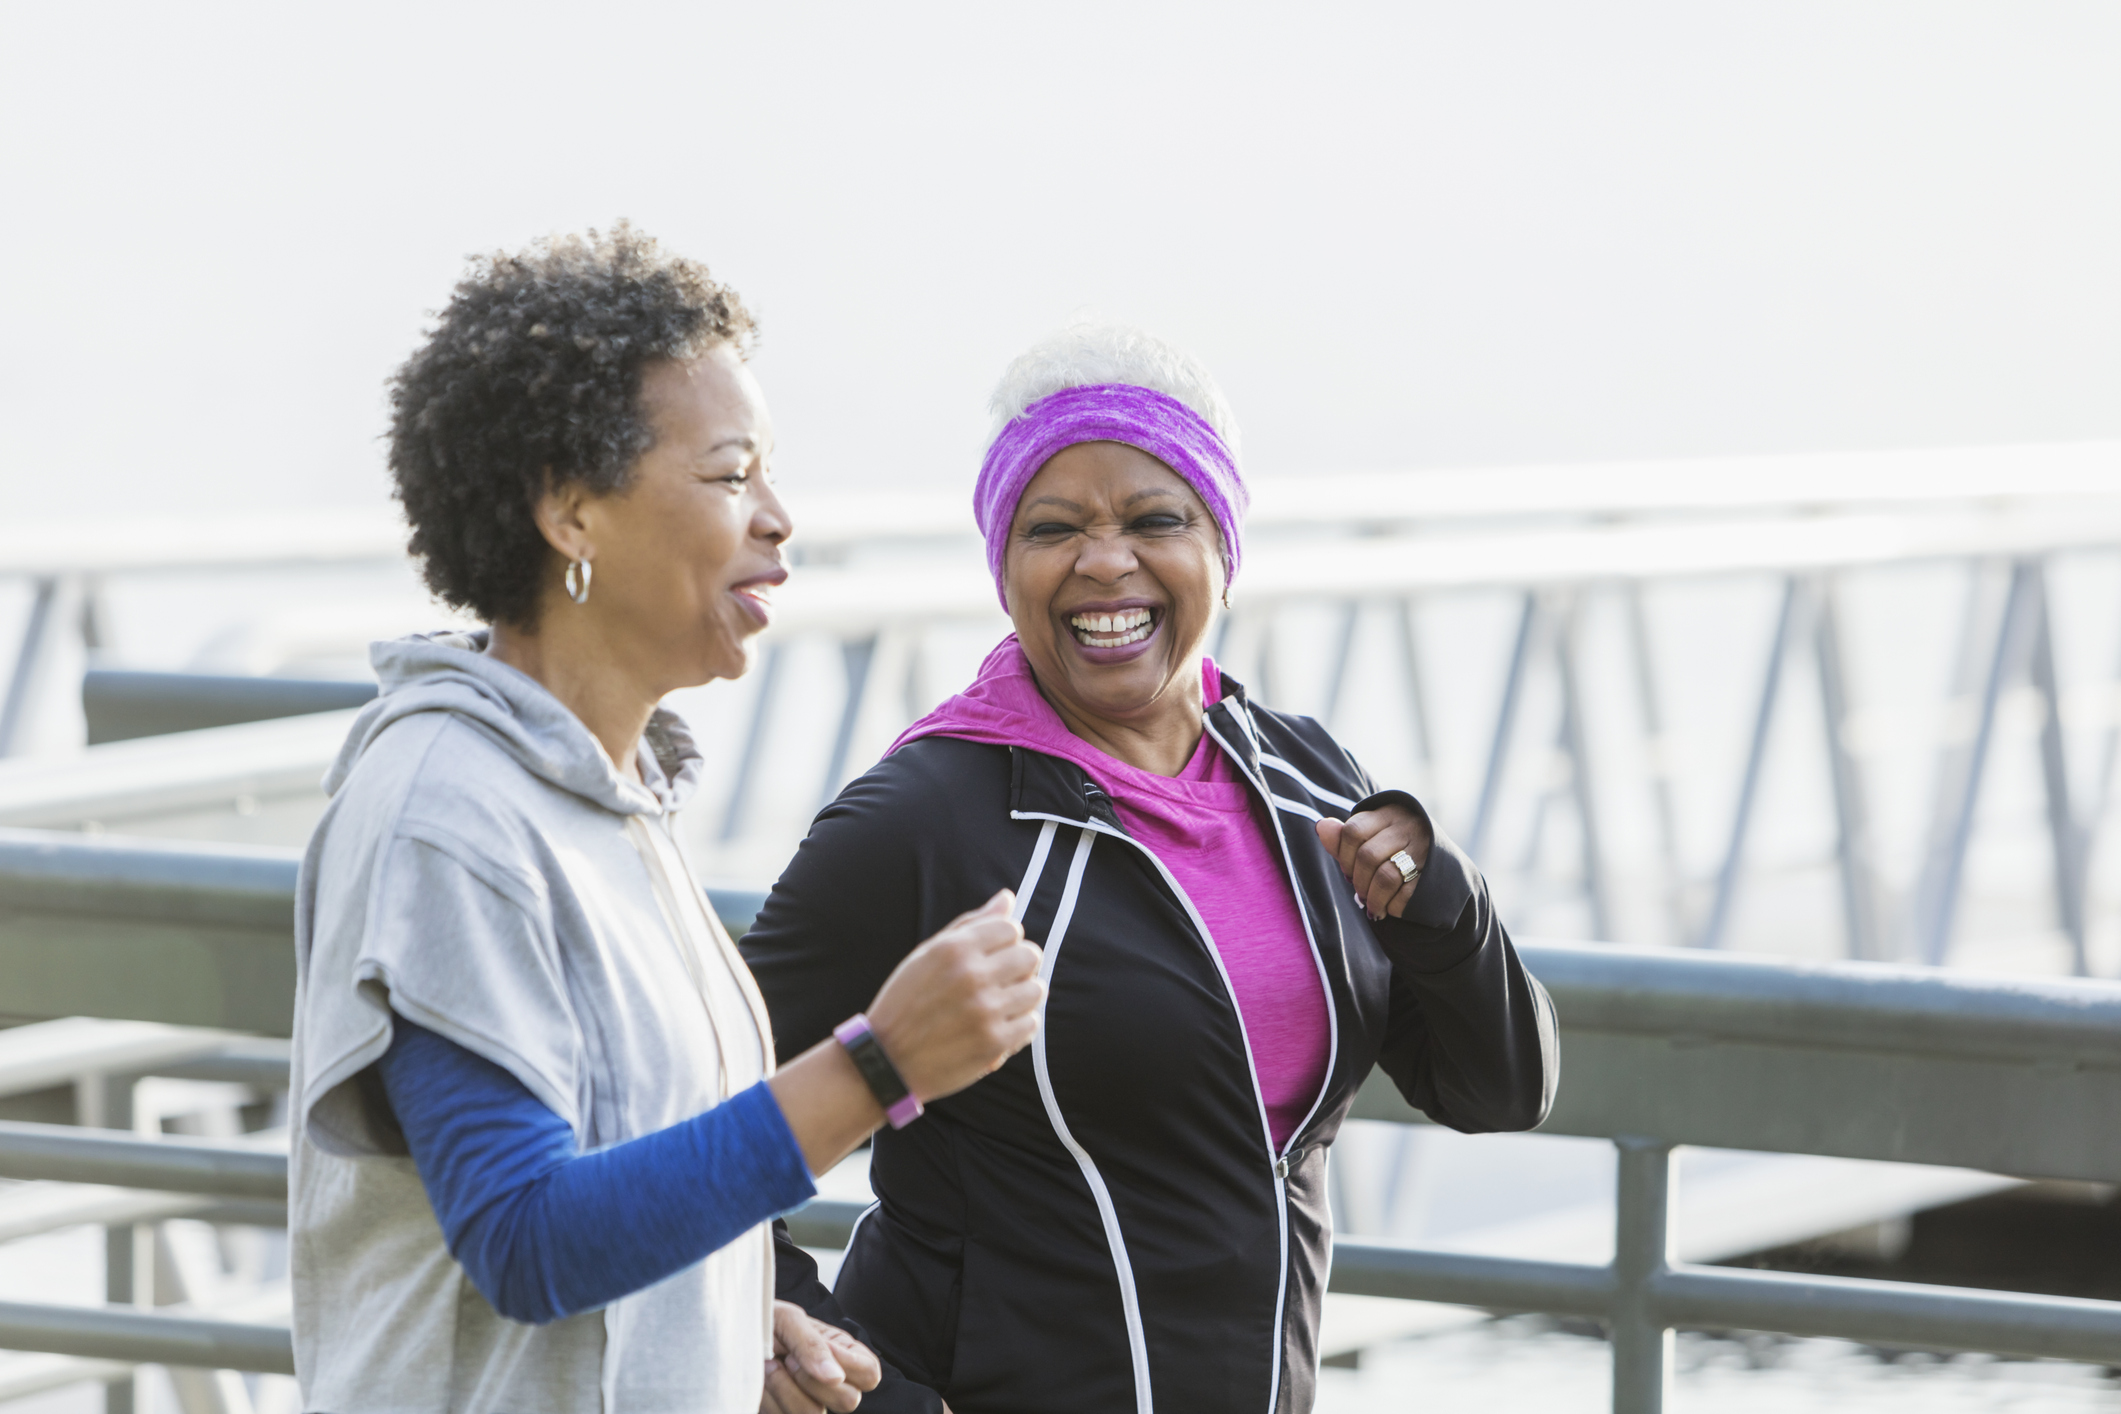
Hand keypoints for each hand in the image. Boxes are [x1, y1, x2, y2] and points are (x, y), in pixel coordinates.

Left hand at [761, 1300, 880, 1413]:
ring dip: (783, 1388)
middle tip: (788, 1358)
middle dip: (811, 1378)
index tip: (814, 1350)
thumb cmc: (763, 1320)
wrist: (729, 1335)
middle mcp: (830, 1383)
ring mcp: (807, 1402)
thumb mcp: (788, 1320)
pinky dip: (768, 1401)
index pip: (869, 1374)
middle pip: (848, 1401)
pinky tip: (759, 1382)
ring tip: (768, 1365)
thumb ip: (813, 1345)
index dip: (847, 1366)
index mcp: (842, 1354)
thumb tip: (836, 1379)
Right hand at [867, 890, 1043, 1102]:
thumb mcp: (928, 955)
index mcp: (954, 949)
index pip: (1011, 928)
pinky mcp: (994, 1043)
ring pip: (1036, 990)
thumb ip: (971, 924)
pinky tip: (997, 1027)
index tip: (992, 957)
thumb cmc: (907, 1002)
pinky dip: (1018, 1026)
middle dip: (1019, 967)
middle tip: (999, 981)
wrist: (886, 1060)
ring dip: (1022, 996)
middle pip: (1030, 956)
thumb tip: (1008, 898)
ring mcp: (985, 1010)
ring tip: (1000, 1005)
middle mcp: (972, 975)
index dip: (1005, 942)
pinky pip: (1031, 1024)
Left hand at [1316, 805, 1431, 920]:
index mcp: (1388, 813)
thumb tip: (1321, 827)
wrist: (1440, 865)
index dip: (1344, 856)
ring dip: (1373, 898)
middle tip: (1359, 892)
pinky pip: (1405, 895)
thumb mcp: (1368, 838)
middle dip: (1359, 881)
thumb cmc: (1392, 850)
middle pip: (1368, 856)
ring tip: (1371, 906)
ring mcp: (1423, 850)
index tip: (1348, 870)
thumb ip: (1343, 838)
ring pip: (1386, 877)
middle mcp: (1408, 827)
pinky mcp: (1434, 875)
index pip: (1353, 831)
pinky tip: (1389, 908)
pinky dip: (1392, 907)